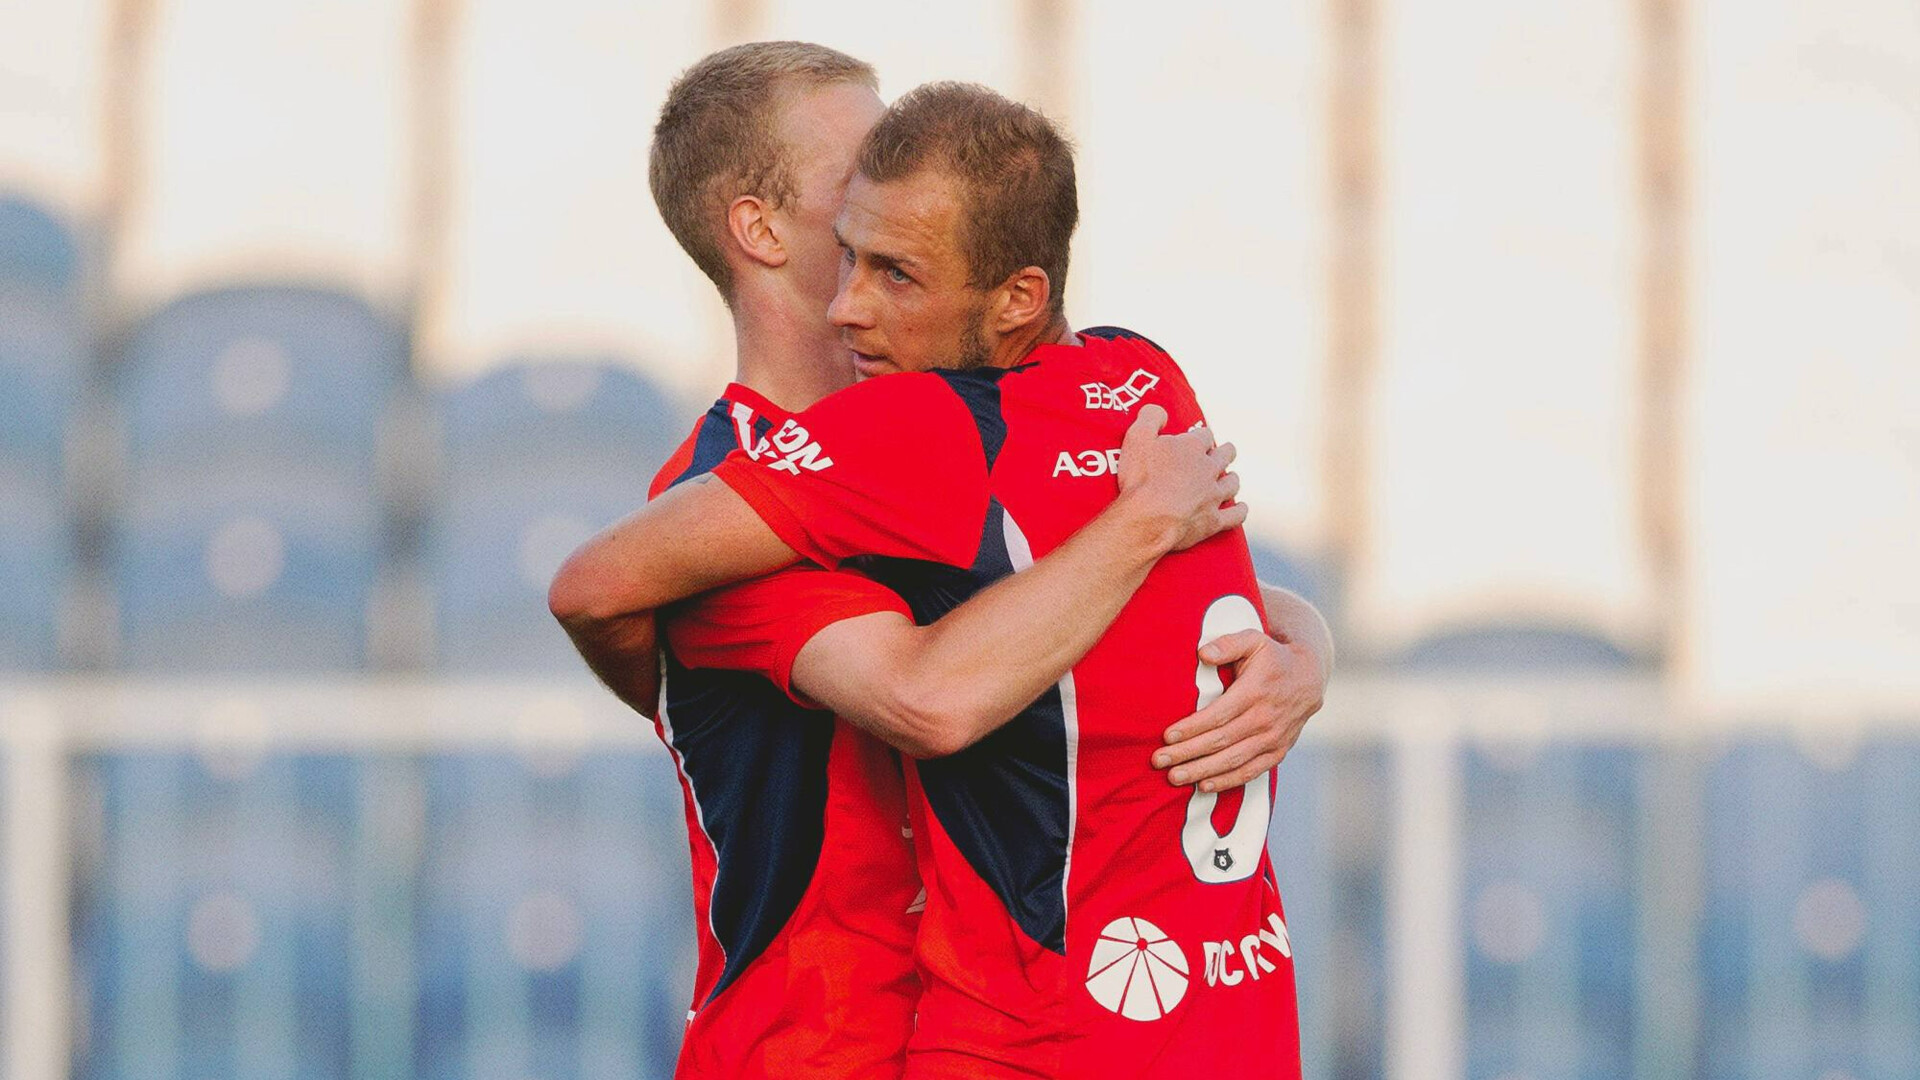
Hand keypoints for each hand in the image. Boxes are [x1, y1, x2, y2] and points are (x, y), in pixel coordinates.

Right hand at [1114, 404, 1245, 553]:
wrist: (1145, 520)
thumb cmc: (1139, 479)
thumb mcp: (1137, 437)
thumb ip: (1151, 417)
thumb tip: (1161, 412)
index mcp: (1192, 447)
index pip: (1204, 435)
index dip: (1201, 436)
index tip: (1197, 438)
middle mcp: (1208, 469)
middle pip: (1225, 455)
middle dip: (1224, 452)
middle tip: (1223, 452)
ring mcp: (1213, 496)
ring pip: (1232, 483)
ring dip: (1232, 479)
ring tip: (1230, 478)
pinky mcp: (1213, 521)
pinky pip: (1235, 515)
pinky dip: (1240, 511)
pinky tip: (1241, 508)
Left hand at [1152, 628, 1323, 791]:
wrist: (1308, 678)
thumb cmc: (1272, 657)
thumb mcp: (1254, 640)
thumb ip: (1228, 644)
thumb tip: (1203, 653)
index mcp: (1255, 692)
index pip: (1218, 715)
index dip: (1192, 728)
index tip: (1167, 736)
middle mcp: (1265, 719)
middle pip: (1220, 741)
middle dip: (1187, 753)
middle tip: (1159, 761)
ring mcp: (1273, 738)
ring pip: (1233, 760)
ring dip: (1202, 771)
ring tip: (1174, 776)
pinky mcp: (1278, 752)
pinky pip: (1251, 772)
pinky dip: (1228, 781)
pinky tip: (1204, 786)